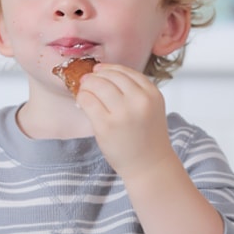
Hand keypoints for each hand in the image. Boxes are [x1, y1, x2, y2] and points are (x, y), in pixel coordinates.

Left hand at [75, 63, 176, 180]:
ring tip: (83, 89)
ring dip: (87, 85)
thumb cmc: (146, 137)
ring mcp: (122, 113)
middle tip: (86, 80)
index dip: (109, 69)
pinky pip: (88, 101)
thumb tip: (104, 75)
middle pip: (110, 77)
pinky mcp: (106, 125)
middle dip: (95, 76)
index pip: (126, 72)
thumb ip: (134, 92)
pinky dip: (82, 97)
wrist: (149, 164)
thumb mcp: (150, 108)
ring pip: (97, 86)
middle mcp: (139, 101)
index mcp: (152, 94)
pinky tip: (81, 100)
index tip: (99, 70)